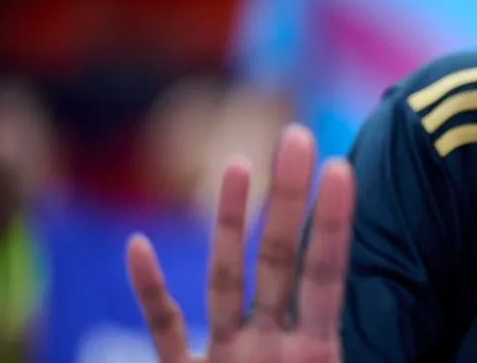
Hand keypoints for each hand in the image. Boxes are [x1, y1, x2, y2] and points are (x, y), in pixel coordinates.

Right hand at [126, 125, 354, 361]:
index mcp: (315, 354)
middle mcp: (272, 350)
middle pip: (278, 260)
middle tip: (298, 135)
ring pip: (225, 281)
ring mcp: (229, 361)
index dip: (331, 225)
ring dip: (228, 224)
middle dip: (287, 199)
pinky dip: (150, 291)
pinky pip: (166, 329)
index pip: (325, 277)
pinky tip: (137, 245)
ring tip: (237, 164)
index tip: (339, 168)